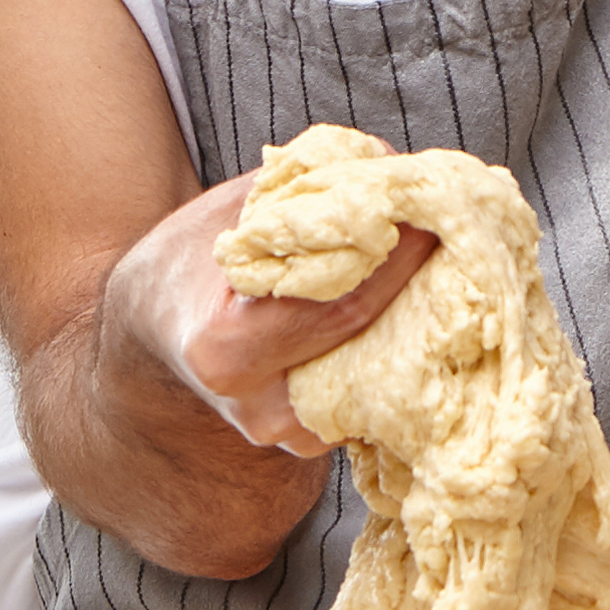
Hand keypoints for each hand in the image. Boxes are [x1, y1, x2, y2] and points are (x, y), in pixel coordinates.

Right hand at [98, 174, 434, 458]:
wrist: (153, 332)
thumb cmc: (189, 261)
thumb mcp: (232, 210)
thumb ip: (306, 190)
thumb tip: (389, 170)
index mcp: (226, 350)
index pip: (341, 305)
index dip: (399, 258)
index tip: (437, 217)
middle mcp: (258, 405)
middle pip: (370, 339)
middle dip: (419, 281)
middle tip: (456, 232)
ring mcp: (288, 432)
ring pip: (380, 369)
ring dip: (416, 315)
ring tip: (441, 262)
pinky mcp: (311, 439)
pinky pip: (370, 386)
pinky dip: (395, 343)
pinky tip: (412, 303)